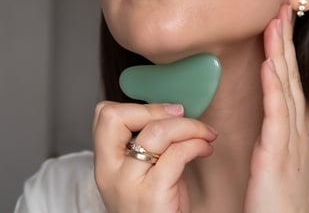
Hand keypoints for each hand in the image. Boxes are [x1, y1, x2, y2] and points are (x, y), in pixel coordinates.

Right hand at [92, 101, 217, 212]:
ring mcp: (129, 184)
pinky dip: (196, 144)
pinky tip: (205, 149)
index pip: (103, 115)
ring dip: (188, 126)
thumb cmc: (158, 212)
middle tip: (181, 115)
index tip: (164, 114)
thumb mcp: (141, 176)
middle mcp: (110, 173)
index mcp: (105, 165)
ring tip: (205, 134)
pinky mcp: (153, 195)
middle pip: (114, 116)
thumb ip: (146, 148)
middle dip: (155, 108)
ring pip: (155, 132)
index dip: (135, 107)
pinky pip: (176, 154)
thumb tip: (170, 113)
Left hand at [243, 4, 308, 212]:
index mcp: (292, 137)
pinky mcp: (278, 157)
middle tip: (282, 9)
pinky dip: (275, 86)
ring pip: (286, 89)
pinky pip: (277, 115)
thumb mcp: (272, 169)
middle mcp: (295, 135)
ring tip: (276, 23)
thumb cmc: (274, 209)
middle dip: (285, 43)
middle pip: (290, 79)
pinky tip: (272, 64)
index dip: (283, 54)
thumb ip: (270, 144)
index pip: (287, 85)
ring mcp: (290, 144)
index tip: (278, 26)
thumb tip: (265, 127)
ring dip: (281, 53)